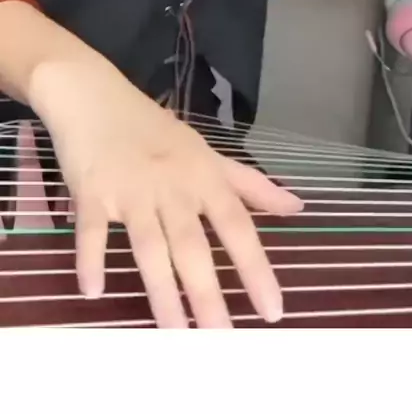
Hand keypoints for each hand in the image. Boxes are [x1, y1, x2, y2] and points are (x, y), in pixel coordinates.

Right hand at [31, 56, 301, 327]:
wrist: (96, 97)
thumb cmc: (155, 129)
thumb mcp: (207, 152)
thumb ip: (251, 185)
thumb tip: (297, 207)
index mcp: (203, 176)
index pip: (236, 225)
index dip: (255, 268)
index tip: (271, 309)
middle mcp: (172, 186)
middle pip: (192, 245)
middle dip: (208, 292)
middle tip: (222, 338)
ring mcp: (131, 190)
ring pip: (149, 245)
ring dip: (161, 290)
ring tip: (174, 332)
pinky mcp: (93, 192)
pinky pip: (92, 230)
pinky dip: (91, 257)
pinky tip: (93, 290)